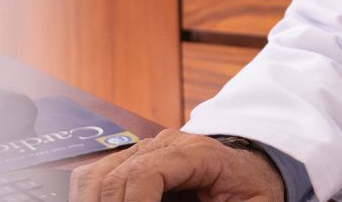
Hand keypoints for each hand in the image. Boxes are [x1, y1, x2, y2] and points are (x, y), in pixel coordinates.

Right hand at [69, 129, 284, 201]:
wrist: (251, 171)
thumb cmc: (252, 191)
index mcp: (198, 153)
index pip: (148, 172)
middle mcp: (165, 145)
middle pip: (117, 176)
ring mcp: (144, 150)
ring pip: (98, 174)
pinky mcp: (132, 161)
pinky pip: (96, 175)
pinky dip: (89, 197)